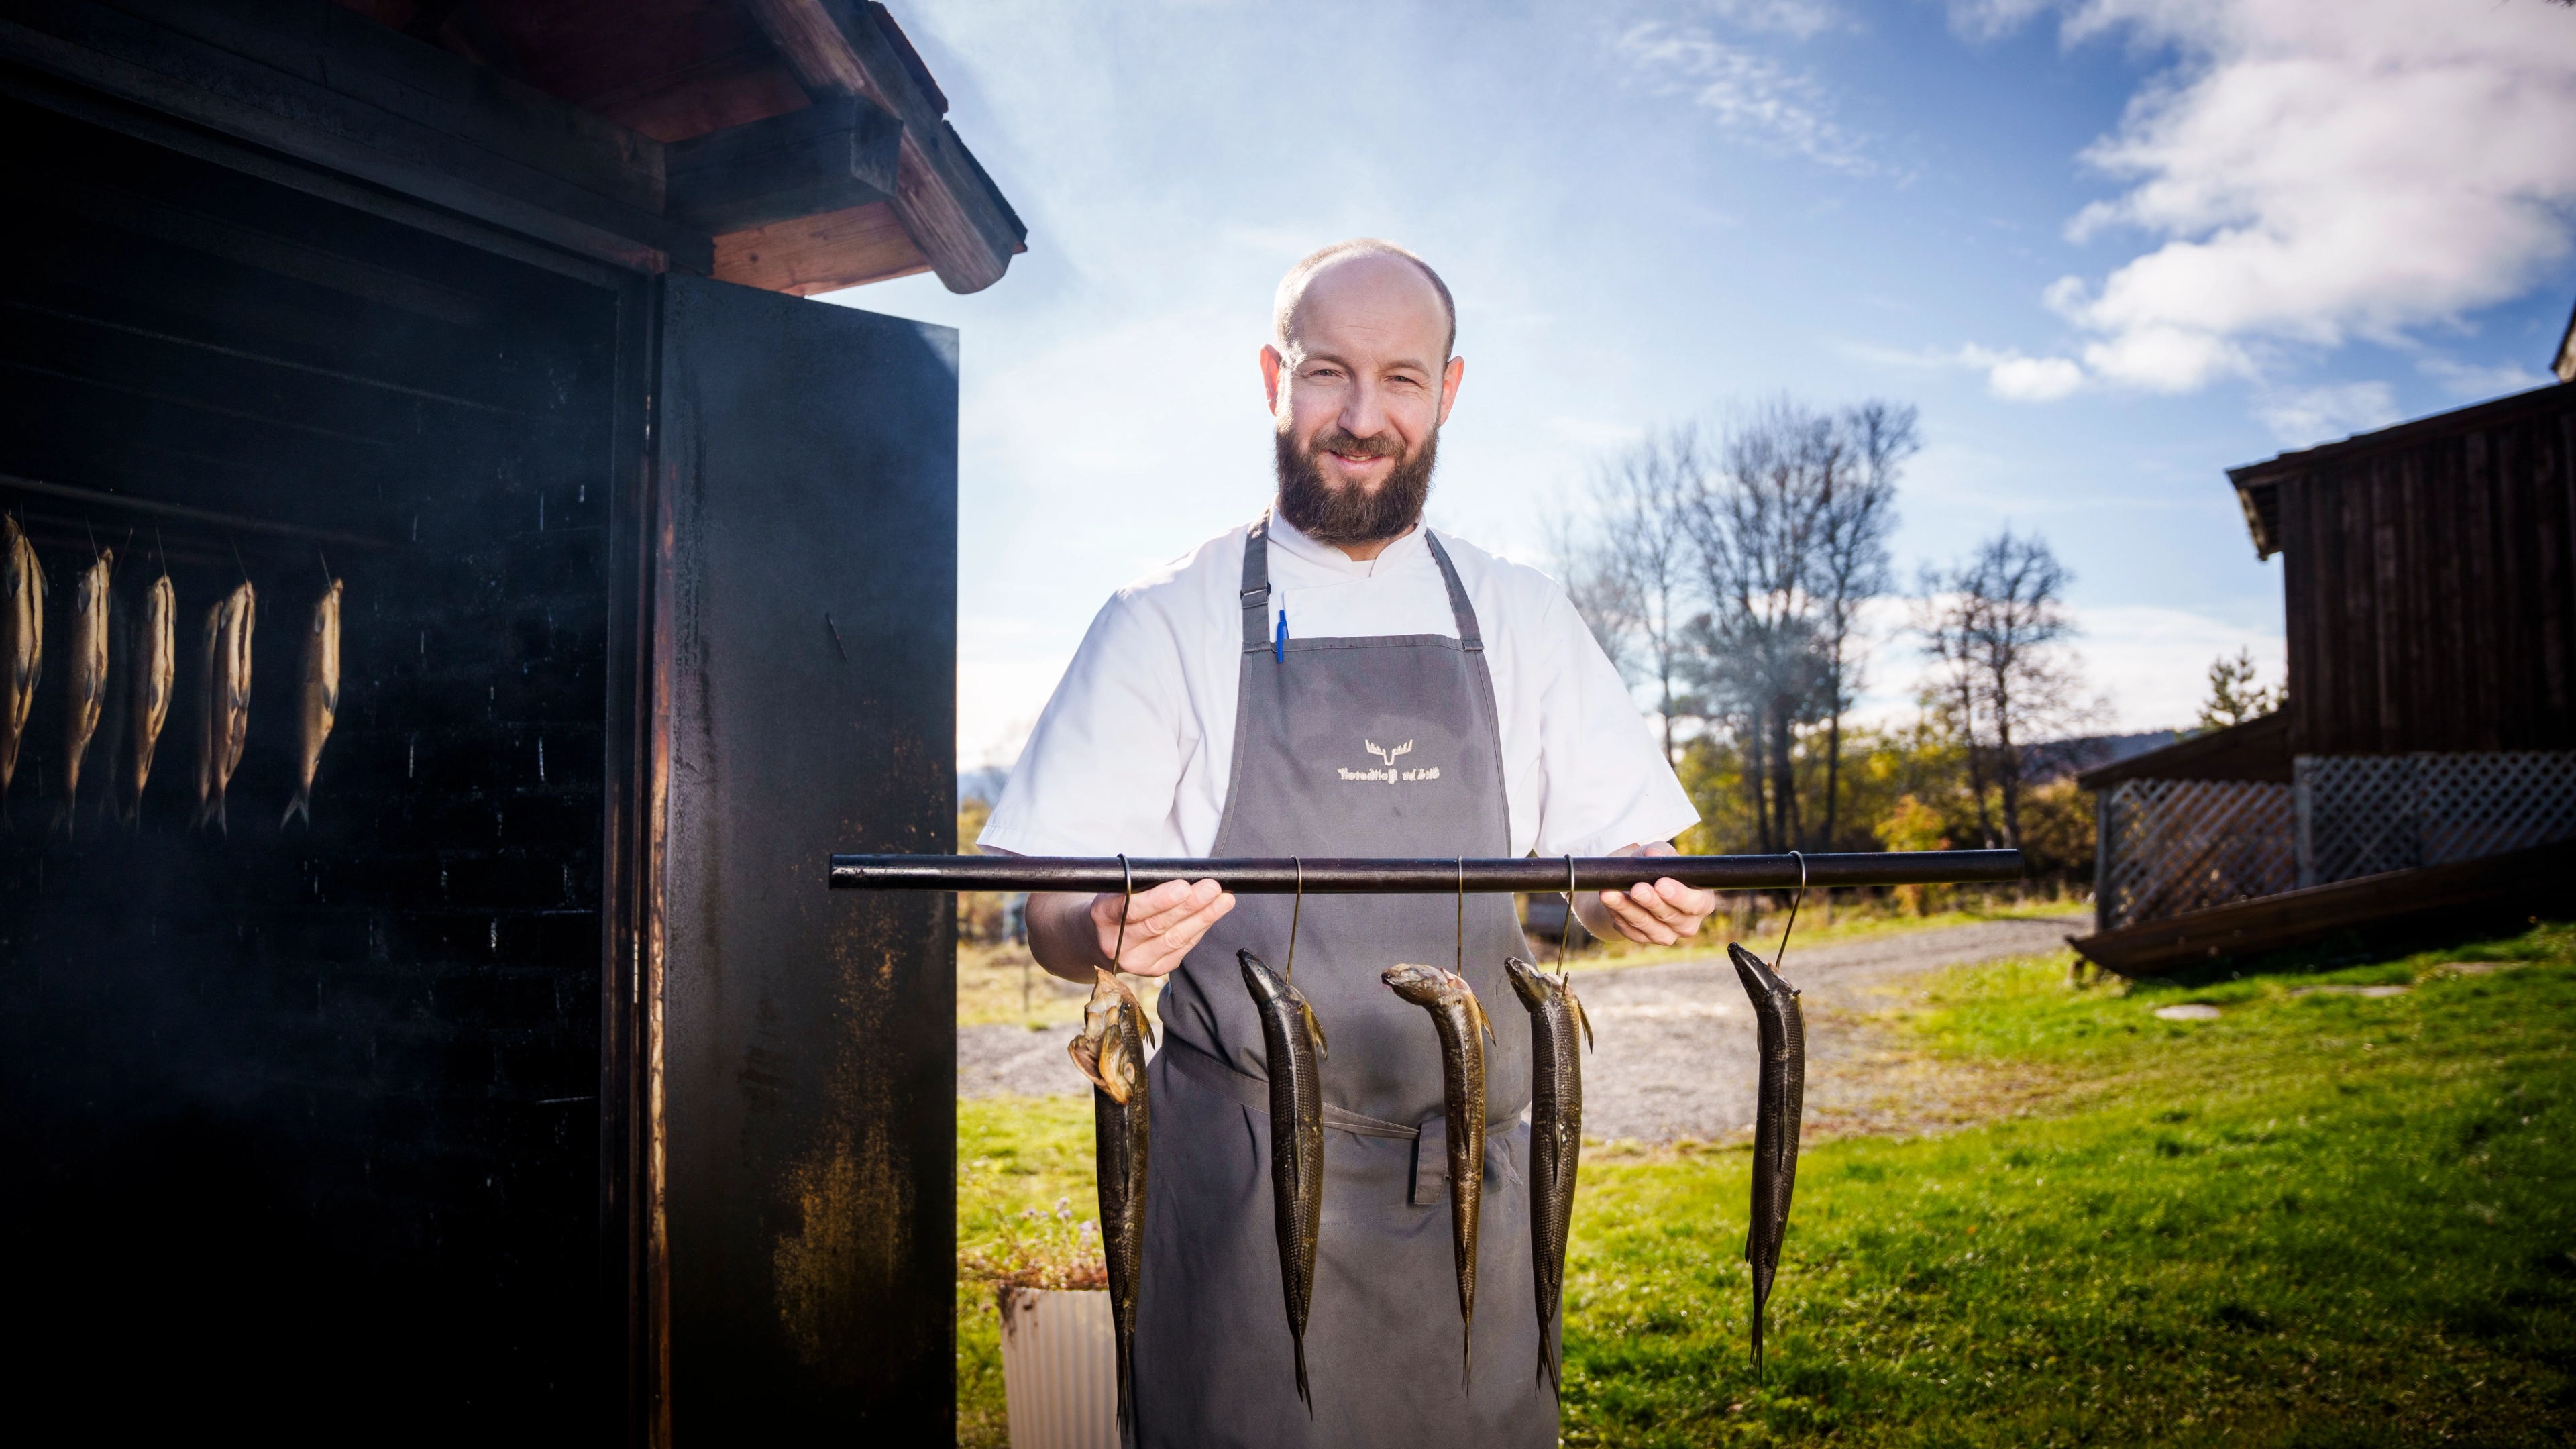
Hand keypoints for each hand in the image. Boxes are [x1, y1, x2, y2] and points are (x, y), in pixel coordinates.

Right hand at [1087, 877, 1233, 977]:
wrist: (1098, 936)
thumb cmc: (1116, 903)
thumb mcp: (1118, 888)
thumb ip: (1144, 884)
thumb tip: (1186, 876)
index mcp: (1102, 915)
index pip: (1132, 908)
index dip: (1160, 899)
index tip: (1184, 887)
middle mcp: (1115, 943)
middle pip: (1158, 925)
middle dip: (1190, 905)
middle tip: (1212, 889)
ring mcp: (1133, 961)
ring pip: (1174, 939)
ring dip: (1202, 918)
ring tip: (1223, 901)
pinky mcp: (1152, 970)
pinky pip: (1181, 949)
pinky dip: (1199, 930)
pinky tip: (1212, 915)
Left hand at [1578, 841, 1716, 945]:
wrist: (1635, 882)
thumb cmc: (1657, 868)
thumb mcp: (1661, 854)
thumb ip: (1660, 853)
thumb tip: (1651, 854)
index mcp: (1701, 902)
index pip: (1697, 904)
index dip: (1680, 896)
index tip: (1661, 884)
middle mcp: (1687, 923)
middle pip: (1670, 917)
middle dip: (1652, 903)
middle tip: (1637, 889)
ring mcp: (1665, 934)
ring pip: (1646, 925)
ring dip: (1628, 909)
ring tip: (1611, 893)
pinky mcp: (1642, 937)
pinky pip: (1629, 929)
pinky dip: (1617, 913)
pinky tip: (1608, 899)